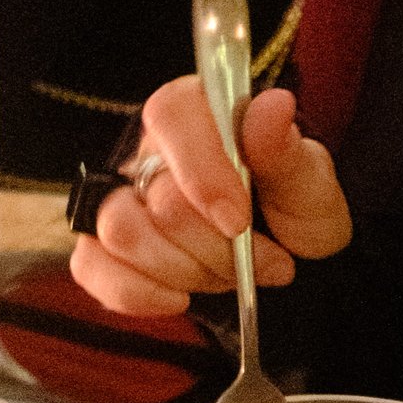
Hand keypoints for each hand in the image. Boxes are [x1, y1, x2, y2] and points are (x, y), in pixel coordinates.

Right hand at [67, 78, 350, 321]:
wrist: (286, 255)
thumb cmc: (294, 209)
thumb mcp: (310, 185)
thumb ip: (287, 152)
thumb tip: (273, 106)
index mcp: (200, 112)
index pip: (173, 118)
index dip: (203, 176)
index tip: (237, 222)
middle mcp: (151, 148)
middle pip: (158, 198)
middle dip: (216, 245)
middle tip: (260, 257)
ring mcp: (120, 194)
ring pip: (122, 233)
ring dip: (185, 269)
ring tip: (226, 273)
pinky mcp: (102, 241)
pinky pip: (92, 266)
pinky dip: (140, 292)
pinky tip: (180, 297)